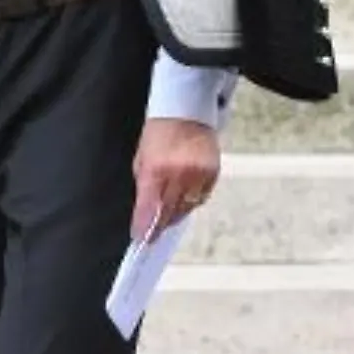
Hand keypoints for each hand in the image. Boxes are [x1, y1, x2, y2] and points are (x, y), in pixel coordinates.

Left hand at [131, 118, 219, 240]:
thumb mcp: (141, 160)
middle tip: (152, 234)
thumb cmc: (159, 135)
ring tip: (166, 218)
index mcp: (156, 169)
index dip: (145, 226)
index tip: (141, 238)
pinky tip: (182, 202)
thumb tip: (145, 213)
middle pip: (169, 211)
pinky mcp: (212, 173)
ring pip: (186, 208)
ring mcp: (198, 174)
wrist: (184, 115)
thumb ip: (144, 187)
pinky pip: (201, 198)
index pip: (149, 207)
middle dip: (159, 225)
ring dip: (175, 215)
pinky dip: (190, 203)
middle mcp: (178, 174)